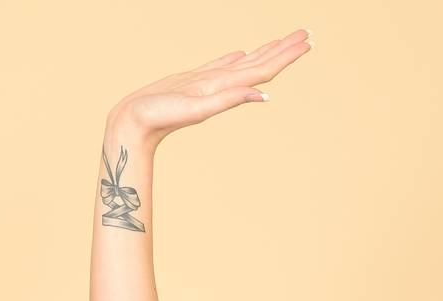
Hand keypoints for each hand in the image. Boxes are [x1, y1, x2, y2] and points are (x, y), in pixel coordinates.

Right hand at [109, 29, 312, 147]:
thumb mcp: (198, 109)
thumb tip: (263, 94)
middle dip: (285, 49)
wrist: (134, 123)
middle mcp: (221, 84)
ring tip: (284, 41)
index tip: (308, 43)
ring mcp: (209, 82)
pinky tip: (244, 54)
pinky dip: (237, 59)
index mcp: (226, 88)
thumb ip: (230, 101)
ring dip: (265, 52)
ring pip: (244, 63)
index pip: (265, 69)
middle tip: (307, 34)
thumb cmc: (160, 118)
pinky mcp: (194, 81)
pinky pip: (221, 66)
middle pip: (261, 63)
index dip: (287, 56)